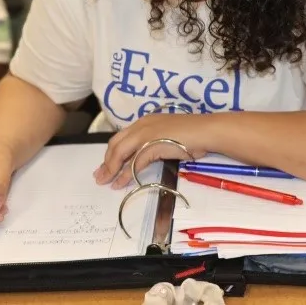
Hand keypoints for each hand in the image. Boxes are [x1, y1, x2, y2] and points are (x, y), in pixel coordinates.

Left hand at [93, 114, 212, 188]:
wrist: (206, 131)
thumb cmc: (193, 135)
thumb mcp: (168, 140)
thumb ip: (154, 146)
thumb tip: (144, 159)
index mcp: (146, 121)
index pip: (122, 137)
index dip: (112, 152)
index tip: (106, 165)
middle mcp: (142, 125)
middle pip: (116, 144)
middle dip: (106, 161)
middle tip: (99, 176)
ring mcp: (146, 134)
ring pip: (120, 152)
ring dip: (111, 169)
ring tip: (105, 182)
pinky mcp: (151, 145)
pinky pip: (133, 162)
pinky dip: (125, 174)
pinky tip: (120, 184)